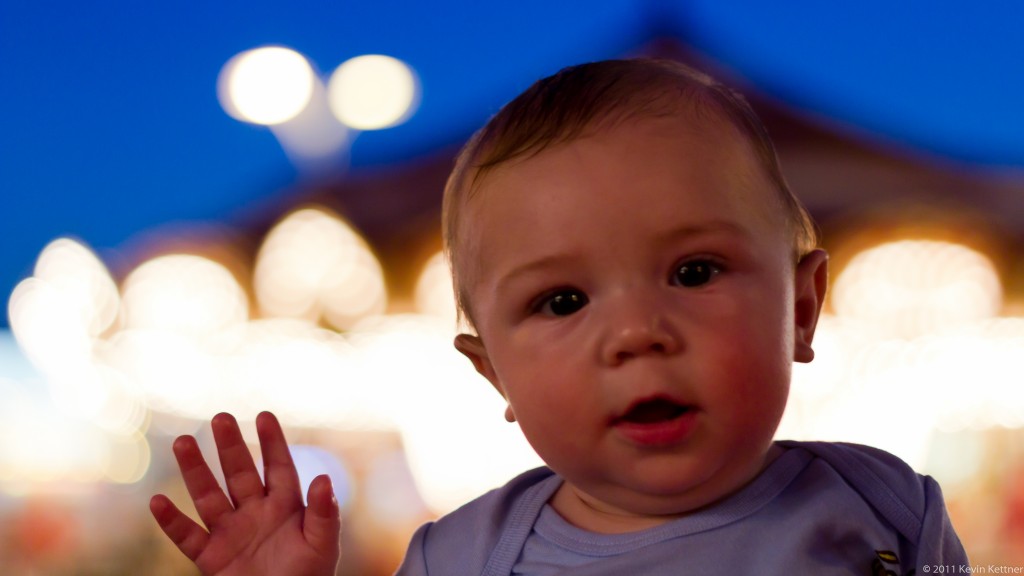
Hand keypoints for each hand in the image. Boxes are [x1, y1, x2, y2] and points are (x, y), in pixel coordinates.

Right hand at [150, 412, 340, 575]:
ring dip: (195, 470)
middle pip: (239, 473)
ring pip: (209, 496)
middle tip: (220, 417)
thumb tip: (324, 479)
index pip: (278, 467)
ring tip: (182, 441)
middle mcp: (255, 514)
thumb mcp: (324, 546)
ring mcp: (231, 533)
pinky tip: (157, 502)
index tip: (263, 416)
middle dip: (230, 446)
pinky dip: (172, 521)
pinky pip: (188, 536)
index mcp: (286, 507)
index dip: (272, 442)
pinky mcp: (211, 558)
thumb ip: (325, 514)